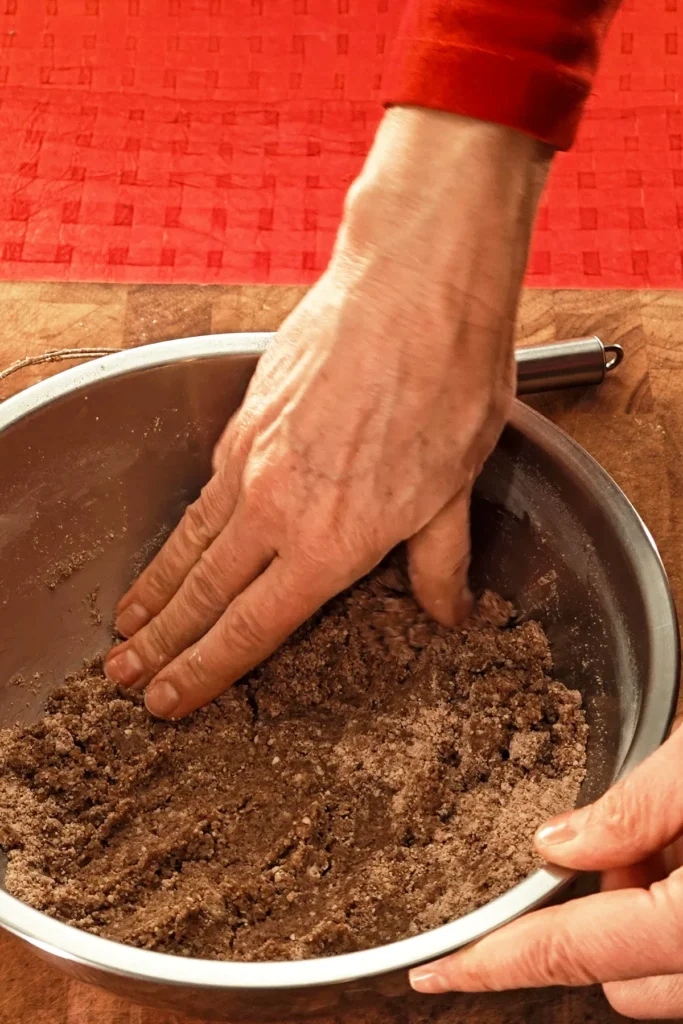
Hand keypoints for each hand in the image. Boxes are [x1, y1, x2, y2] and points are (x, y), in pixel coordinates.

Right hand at [104, 107, 549, 719]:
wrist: (413, 284)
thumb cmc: (446, 382)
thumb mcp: (456, 487)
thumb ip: (439, 560)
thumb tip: (447, 611)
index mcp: (330, 541)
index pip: (252, 627)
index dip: (206, 670)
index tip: (169, 700)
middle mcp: (275, 507)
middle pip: (203, 592)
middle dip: (160, 641)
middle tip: (122, 676)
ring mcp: (251, 457)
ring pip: (190, 540)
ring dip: (154, 588)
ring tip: (124, 622)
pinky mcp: (245, 416)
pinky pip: (204, 489)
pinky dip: (182, 527)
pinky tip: (179, 540)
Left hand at [409, 720, 682, 1019]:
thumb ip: (632, 808)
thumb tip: (553, 841)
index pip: (570, 952)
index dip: (490, 961)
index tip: (432, 971)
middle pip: (616, 977)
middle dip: (594, 917)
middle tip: (612, 835)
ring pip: (654, 966)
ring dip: (641, 908)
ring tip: (668, 825)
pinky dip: (672, 904)